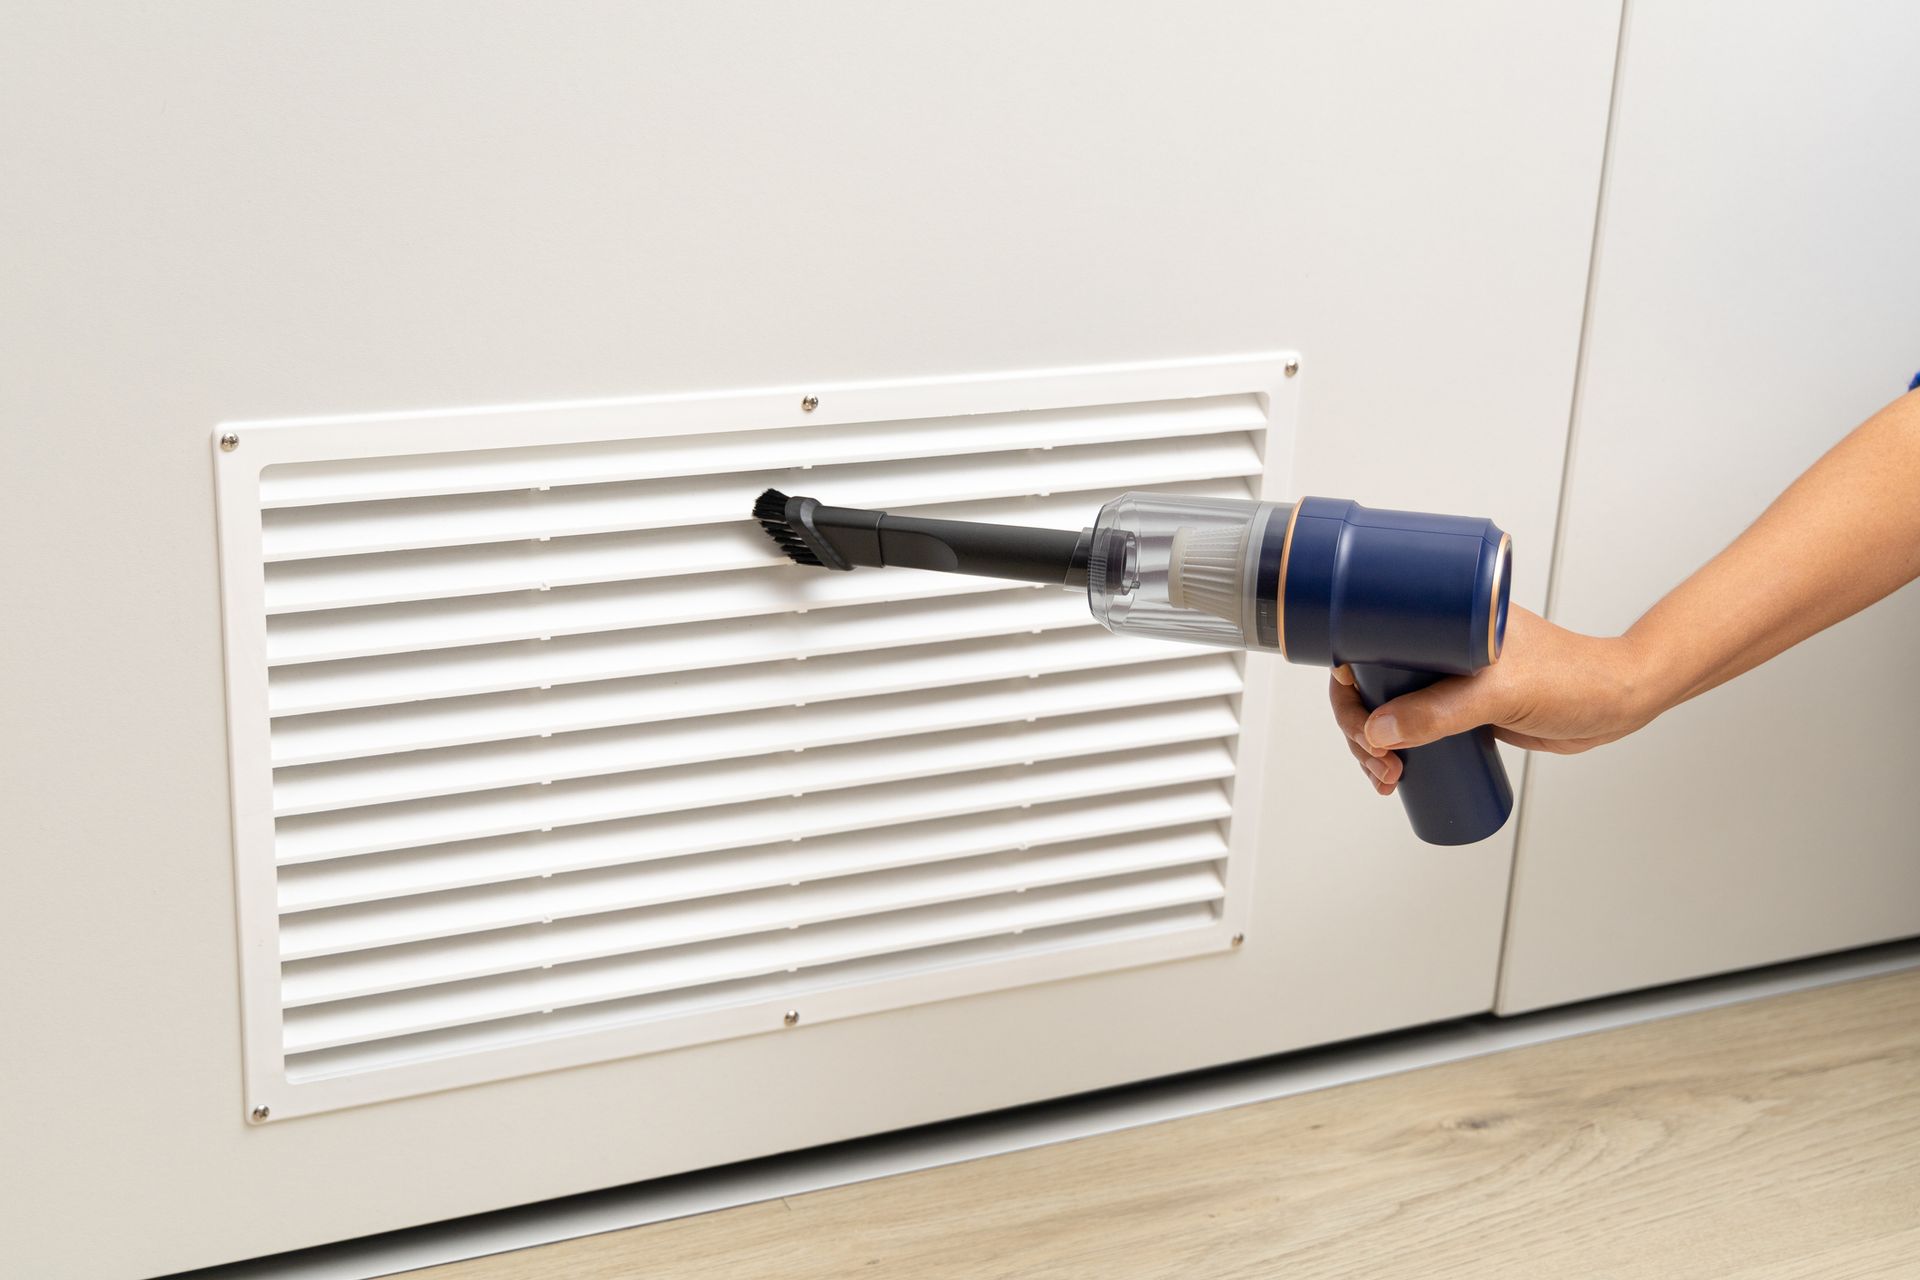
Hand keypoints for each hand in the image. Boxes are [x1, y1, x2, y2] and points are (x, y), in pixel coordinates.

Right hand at [1327, 605, 1658, 795]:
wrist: (1619, 704)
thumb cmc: (1573, 678)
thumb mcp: (1501, 693)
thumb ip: (1440, 711)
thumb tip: (1377, 732)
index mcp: (1441, 619)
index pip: (1368, 644)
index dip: (1350, 689)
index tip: (1359, 727)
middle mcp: (1439, 646)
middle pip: (1371, 684)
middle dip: (1360, 729)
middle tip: (1377, 763)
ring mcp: (1451, 678)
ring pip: (1391, 712)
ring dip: (1375, 748)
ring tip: (1387, 778)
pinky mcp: (1465, 708)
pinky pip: (1417, 728)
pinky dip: (1399, 752)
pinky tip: (1396, 776)